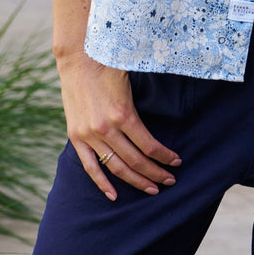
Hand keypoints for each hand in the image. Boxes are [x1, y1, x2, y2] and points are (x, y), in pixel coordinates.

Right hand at [57, 51, 181, 200]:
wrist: (79, 59)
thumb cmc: (110, 66)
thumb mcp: (133, 83)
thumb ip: (143, 107)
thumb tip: (166, 118)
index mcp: (123, 114)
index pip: (149, 146)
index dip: (165, 157)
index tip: (176, 162)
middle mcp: (106, 129)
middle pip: (135, 161)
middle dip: (155, 174)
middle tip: (170, 181)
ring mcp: (89, 135)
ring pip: (116, 167)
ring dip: (136, 181)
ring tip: (152, 189)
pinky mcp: (76, 137)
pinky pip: (90, 166)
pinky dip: (102, 183)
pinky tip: (114, 196)